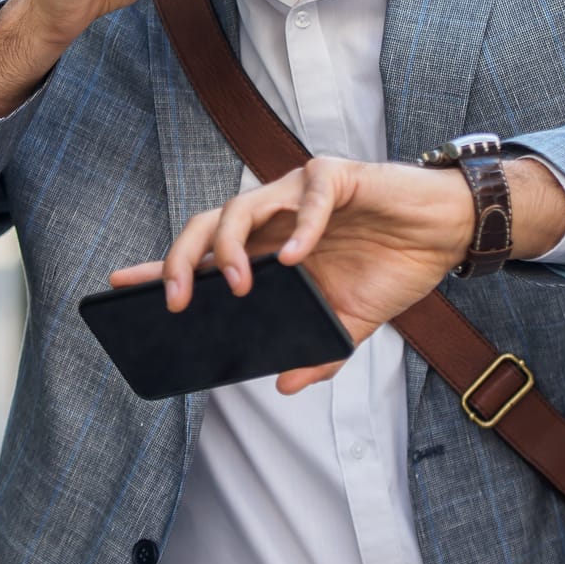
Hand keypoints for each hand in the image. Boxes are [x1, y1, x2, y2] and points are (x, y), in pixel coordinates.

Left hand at [107, 158, 474, 393]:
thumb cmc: (391, 267)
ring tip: (237, 284)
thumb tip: (285, 386)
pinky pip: (311, 196)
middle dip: (180, 260)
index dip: (161, 267)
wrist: (445, 234)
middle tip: (173, 300)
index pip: (203, 256)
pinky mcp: (337, 178)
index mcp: (268, 250)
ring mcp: (300, 193)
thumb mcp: (349, 323)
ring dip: (231, 245)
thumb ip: (317, 352)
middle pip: (206, 225)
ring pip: (242, 204)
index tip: (120, 285)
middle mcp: (274, 217)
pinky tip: (296, 256)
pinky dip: (301, 225)